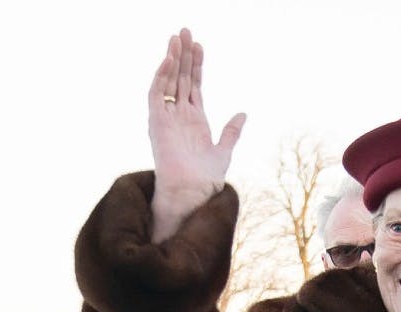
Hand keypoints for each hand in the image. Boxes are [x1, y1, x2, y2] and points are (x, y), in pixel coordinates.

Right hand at [148, 28, 246, 242]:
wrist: (193, 192)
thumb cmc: (206, 178)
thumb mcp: (224, 150)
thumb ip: (232, 131)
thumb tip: (243, 112)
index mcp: (195, 119)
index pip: (194, 84)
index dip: (197, 65)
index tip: (200, 45)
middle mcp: (179, 115)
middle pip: (180, 77)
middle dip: (183, 54)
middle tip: (185, 31)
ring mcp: (167, 117)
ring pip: (168, 81)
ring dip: (172, 60)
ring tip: (177, 38)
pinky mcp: (156, 122)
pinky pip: (156, 94)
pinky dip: (161, 77)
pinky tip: (168, 60)